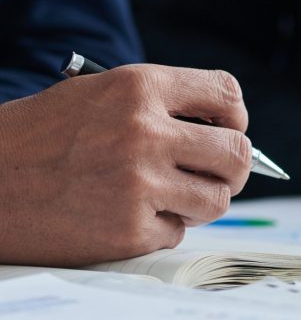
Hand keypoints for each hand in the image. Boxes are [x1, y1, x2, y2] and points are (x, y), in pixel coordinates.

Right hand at [0, 64, 252, 265]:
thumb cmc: (42, 136)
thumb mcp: (99, 95)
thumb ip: (162, 107)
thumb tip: (226, 134)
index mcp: (140, 88)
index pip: (227, 94)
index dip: (236, 117)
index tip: (229, 130)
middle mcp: (145, 132)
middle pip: (237, 154)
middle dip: (234, 167)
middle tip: (216, 174)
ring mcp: (139, 184)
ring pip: (218, 200)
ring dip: (202, 202)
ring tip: (171, 196)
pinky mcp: (128, 230)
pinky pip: (177, 232)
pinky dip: (161, 227)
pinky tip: (128, 215)